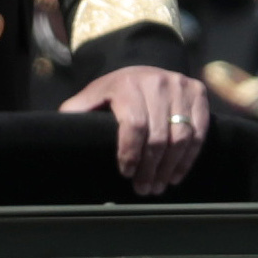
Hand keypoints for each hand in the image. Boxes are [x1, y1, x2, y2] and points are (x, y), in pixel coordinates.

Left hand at [66, 64, 209, 191]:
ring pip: (181, 137)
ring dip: (170, 168)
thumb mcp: (94, 94)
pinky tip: (176, 174)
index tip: (126, 173)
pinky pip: (199, 132)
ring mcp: (181, 87)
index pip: (133, 125)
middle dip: (150, 168)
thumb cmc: (116, 90)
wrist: (145, 67)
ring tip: (159, 186)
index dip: (130, 153)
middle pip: (158, 137)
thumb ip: (77, 111)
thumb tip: (58, 131)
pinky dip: (189, 158)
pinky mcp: (198, 93)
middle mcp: (157, 83)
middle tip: (144, 189)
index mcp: (127, 85)